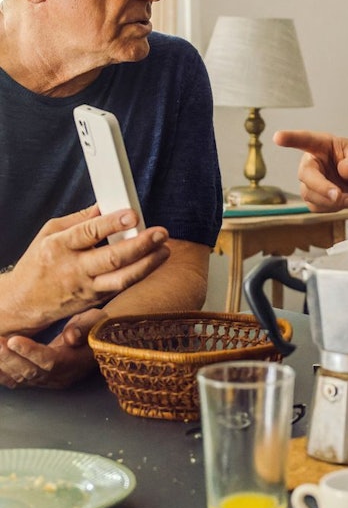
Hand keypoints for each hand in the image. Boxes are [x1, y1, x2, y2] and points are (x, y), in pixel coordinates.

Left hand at [0, 308, 105, 388]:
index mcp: (76, 362)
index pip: (50, 361)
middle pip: (31, 372)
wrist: (98, 338)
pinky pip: (17, 381)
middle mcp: (61, 376)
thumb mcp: (96, 320)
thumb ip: (85, 326)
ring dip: (3, 364)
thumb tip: (71, 337)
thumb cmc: (96, 326)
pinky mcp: (40, 381)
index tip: (13, 340)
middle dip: (10, 357)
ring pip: (21, 378)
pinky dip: (2, 374)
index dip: (31, 352)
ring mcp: (49, 381)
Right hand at [4, 205, 169, 335]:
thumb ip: (80, 219)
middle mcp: (73, 269)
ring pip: (122, 279)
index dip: (113, 223)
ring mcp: (86, 287)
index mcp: (59, 246)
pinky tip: (154, 261)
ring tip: (165, 250)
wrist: (22, 302)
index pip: (89, 233)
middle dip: (141, 245)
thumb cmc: (38, 263)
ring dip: (148, 264)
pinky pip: (122, 287)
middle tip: (161, 233)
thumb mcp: (49, 233)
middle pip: (112, 258)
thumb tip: (107, 204)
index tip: (133, 214)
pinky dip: (141, 273)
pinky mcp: (95, 300)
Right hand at [273, 130, 347, 211]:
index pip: (306, 140)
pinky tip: (344, 202)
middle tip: (338, 195)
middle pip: (306, 174)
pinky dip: (331, 208)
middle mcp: (312, 162)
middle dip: (321, 187)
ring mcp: (310, 180)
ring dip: (331, 201)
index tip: (278, 137)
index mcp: (323, 145)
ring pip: (309, 194)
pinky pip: (315, 206)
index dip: (291, 138)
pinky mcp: (312, 197)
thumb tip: (344, 170)